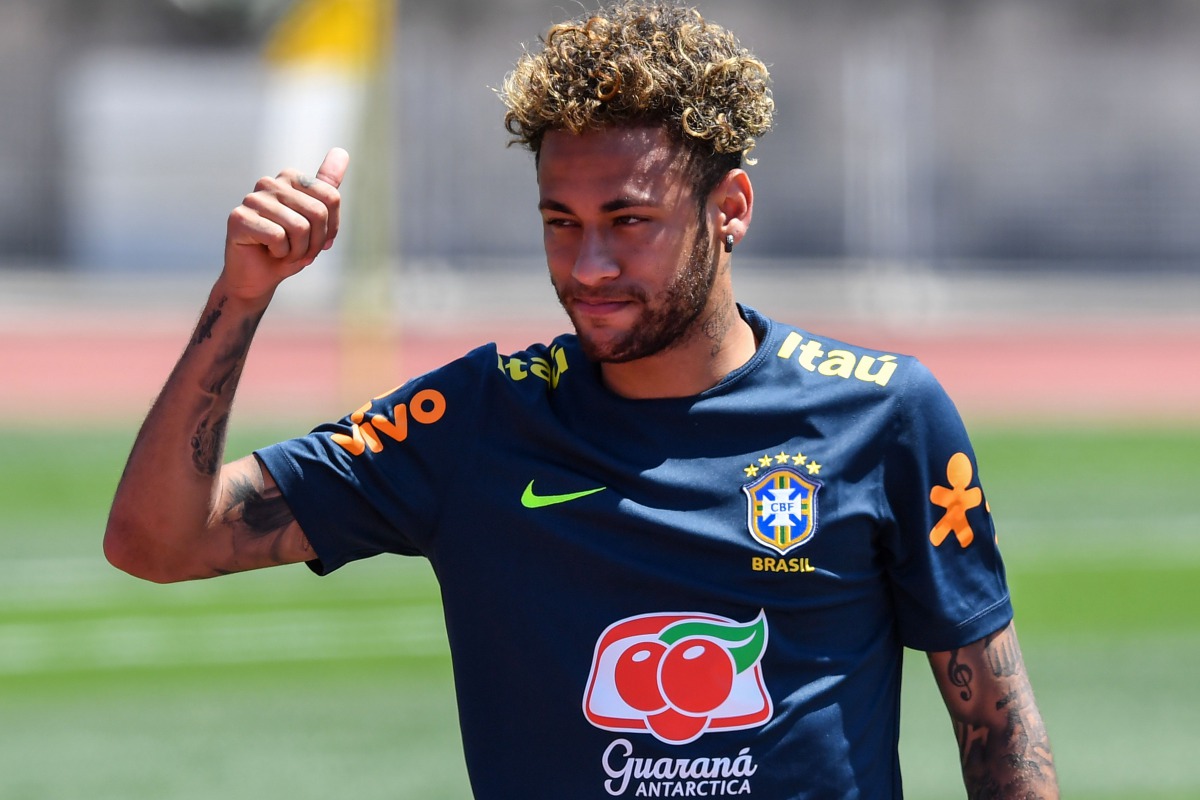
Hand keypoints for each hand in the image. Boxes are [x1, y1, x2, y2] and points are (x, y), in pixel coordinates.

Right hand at [222, 147, 349, 302]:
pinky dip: (280, 253)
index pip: (331, 197)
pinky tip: (268, 252)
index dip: (331, 228)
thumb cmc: (288, 249)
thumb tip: (341, 151)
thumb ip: (327, 187)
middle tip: (301, 252)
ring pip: (299, 227)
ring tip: (284, 253)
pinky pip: (278, 237)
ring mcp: (252, 199)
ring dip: (298, 250)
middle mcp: (269, 182)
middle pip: (318, 212)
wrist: (258, 277)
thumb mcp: (315, 220)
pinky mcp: (239, 218)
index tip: (319, 241)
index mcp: (290, 178)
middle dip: (316, 242)